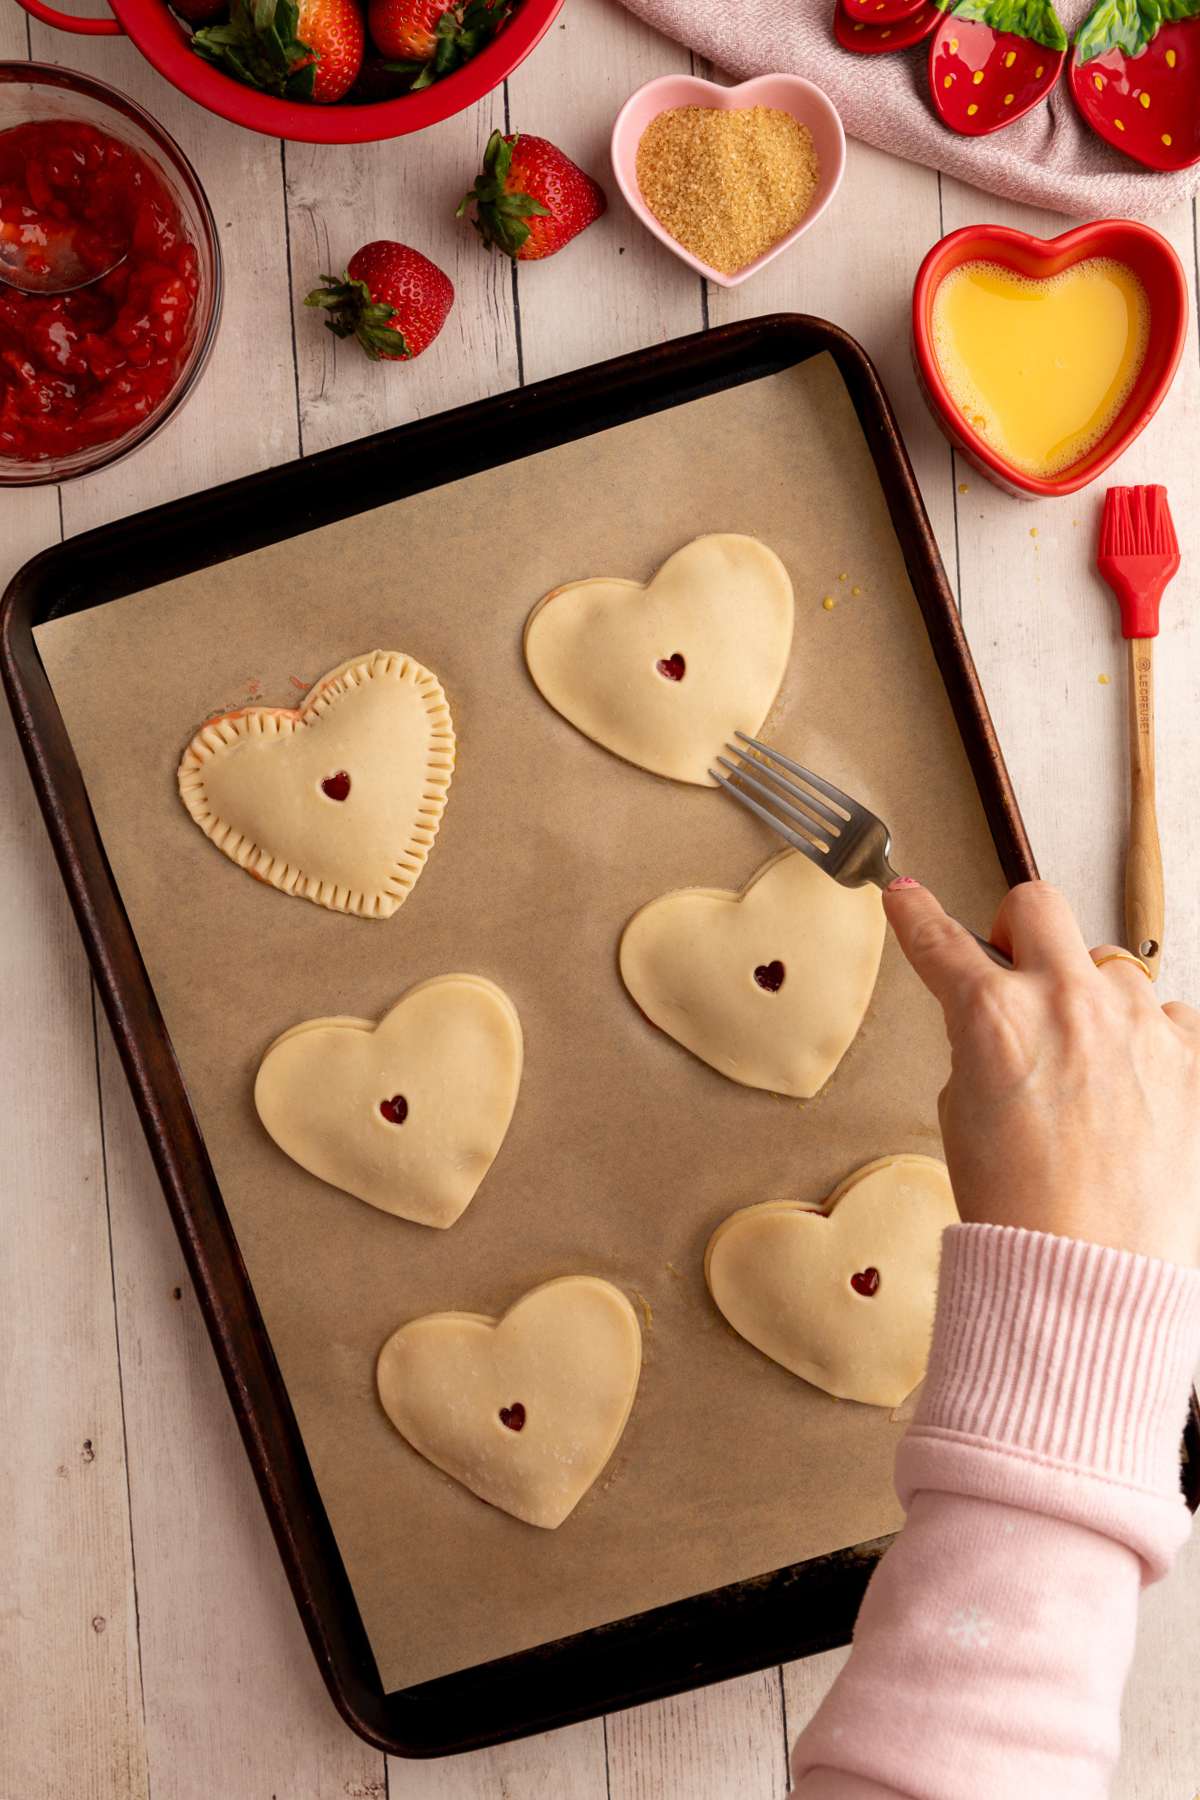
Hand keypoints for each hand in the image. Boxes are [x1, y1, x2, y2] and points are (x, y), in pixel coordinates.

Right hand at [883, 878, 1199, 1266]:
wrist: (1088, 1272)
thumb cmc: (1018, 1208)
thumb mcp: (960, 1114)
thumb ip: (976, 1046)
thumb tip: (995, 1020)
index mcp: (993, 1015)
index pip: (939, 942)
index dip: (915, 915)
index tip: (907, 898)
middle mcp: (1068, 1001)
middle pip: (1038, 905)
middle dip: (1017, 929)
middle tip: (1014, 969)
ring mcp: (1137, 1023)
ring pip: (1110, 967)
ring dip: (1090, 998)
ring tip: (1087, 1070)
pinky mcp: (1191, 1055)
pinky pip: (1166, 1015)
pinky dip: (1145, 1041)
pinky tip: (1132, 1092)